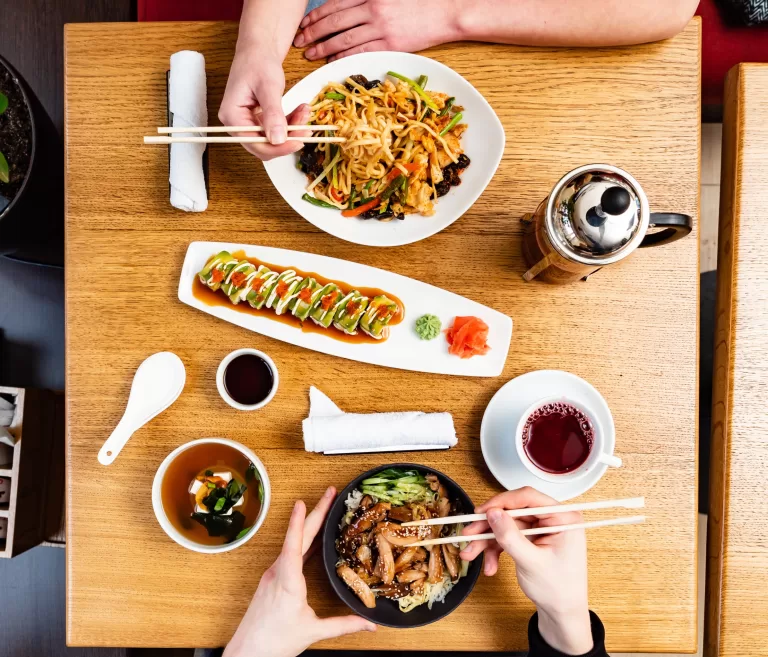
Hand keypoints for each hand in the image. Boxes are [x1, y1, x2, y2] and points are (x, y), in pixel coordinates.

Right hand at [219, 46, 309, 160]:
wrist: (259, 51)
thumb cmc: (258, 62)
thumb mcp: (268, 87)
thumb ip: (272, 114)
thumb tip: (277, 139)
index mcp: (232, 116)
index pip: (254, 143)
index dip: (277, 148)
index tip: (298, 142)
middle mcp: (236, 123)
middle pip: (263, 145)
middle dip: (287, 139)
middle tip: (306, 129)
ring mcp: (247, 123)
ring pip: (273, 139)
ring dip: (292, 129)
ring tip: (305, 112)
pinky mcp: (258, 121)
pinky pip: (276, 130)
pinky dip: (290, 123)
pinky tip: (300, 110)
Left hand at [223, 487, 375, 656]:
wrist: (247, 654)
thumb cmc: (273, 643)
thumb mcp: (312, 632)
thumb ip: (343, 624)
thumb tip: (369, 624)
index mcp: (287, 580)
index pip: (294, 544)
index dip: (299, 522)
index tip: (304, 501)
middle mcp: (278, 572)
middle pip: (299, 536)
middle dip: (315, 511)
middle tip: (329, 492)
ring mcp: (273, 574)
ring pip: (294, 542)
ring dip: (309, 523)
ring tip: (325, 507)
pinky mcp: (273, 579)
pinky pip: (290, 552)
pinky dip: (303, 538)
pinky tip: (313, 536)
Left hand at [294, 0, 459, 60]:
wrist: (445, 12)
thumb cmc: (418, 2)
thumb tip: (344, 6)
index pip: (335, 5)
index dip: (316, 16)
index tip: (303, 24)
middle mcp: (372, 9)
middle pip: (334, 22)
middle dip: (313, 32)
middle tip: (299, 41)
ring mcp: (380, 28)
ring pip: (344, 39)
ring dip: (324, 47)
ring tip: (310, 54)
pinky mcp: (390, 44)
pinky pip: (361, 52)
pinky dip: (344, 57)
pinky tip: (332, 61)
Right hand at [460, 487, 592, 654]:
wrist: (562, 614)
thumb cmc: (558, 590)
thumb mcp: (532, 562)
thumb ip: (511, 536)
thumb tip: (492, 513)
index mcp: (563, 518)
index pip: (528, 498)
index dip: (502, 503)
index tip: (481, 512)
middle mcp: (552, 520)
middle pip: (513, 513)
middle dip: (489, 526)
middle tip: (469, 534)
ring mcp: (541, 530)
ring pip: (506, 525)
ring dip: (487, 541)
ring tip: (471, 554)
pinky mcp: (532, 540)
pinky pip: (508, 537)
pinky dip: (496, 550)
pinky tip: (490, 566)